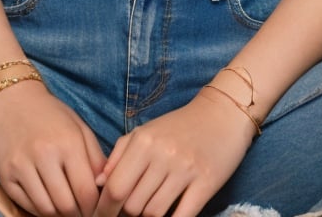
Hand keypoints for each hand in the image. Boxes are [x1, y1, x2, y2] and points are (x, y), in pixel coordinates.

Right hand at [0, 79, 105, 216]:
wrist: (12, 99)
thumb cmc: (51, 114)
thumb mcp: (79, 127)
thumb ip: (95, 157)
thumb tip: (105, 187)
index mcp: (68, 142)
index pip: (86, 191)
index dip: (94, 207)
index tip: (96, 209)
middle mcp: (44, 155)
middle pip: (66, 206)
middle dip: (77, 214)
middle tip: (81, 212)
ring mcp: (22, 167)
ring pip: (46, 210)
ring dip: (59, 214)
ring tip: (65, 208)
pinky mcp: (5, 176)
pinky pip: (26, 206)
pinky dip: (39, 210)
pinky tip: (47, 201)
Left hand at [94, 92, 254, 216]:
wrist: (222, 114)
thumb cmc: (180, 126)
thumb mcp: (146, 132)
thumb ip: (119, 155)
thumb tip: (98, 184)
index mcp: (143, 141)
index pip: (114, 187)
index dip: (104, 209)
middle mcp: (162, 155)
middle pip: (132, 204)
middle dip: (126, 215)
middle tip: (127, 215)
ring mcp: (185, 170)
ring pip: (154, 213)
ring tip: (147, 214)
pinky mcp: (206, 183)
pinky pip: (182, 216)